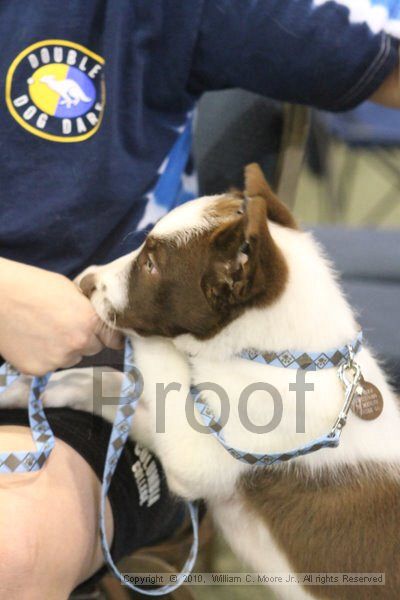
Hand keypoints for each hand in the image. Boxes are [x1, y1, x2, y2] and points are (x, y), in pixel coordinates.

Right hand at [0, 259, 123, 375]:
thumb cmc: (33, 285)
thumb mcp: (71, 290)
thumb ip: (88, 309)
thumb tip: (99, 320)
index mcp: (89, 321)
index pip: (113, 339)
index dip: (109, 336)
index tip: (107, 336)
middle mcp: (78, 344)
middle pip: (92, 349)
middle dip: (84, 340)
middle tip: (64, 325)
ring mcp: (57, 359)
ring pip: (71, 358)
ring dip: (64, 349)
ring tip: (44, 331)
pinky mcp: (37, 370)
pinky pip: (50, 365)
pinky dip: (43, 356)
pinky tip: (32, 340)